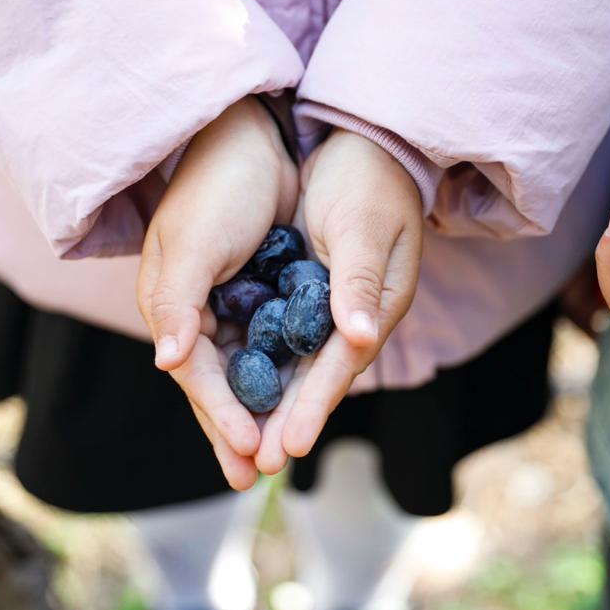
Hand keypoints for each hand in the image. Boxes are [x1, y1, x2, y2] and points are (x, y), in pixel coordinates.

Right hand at [137, 96, 297, 488]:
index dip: (220, 415)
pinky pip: (269, 346)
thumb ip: (177, 302)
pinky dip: (279, 377)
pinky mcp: (257, 293)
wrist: (251, 135)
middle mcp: (196, 313)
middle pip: (216, 387)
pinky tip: (295, 401)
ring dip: (258, 415)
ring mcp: (227, 305)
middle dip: (233, 433)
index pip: (197, 376)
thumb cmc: (216, 187)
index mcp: (172, 306)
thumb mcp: (191, 243)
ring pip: (244, 374)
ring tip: (273, 458)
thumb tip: (167, 363)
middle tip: (253, 479)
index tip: (246, 451)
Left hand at [252, 130, 423, 474]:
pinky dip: (261, 370)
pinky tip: (235, 393)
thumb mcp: (363, 226)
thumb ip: (356, 282)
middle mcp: (353, 318)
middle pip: (314, 381)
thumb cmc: (368, 179)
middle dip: (286, 424)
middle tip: (254, 467)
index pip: (338, 368)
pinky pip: (281, 343)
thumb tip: (360, 338)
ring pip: (296, 370)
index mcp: (374, 307)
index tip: (288, 446)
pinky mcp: (307, 296)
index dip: (312, 407)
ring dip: (270, 408)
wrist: (366, 142)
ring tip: (242, 451)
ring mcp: (330, 310)